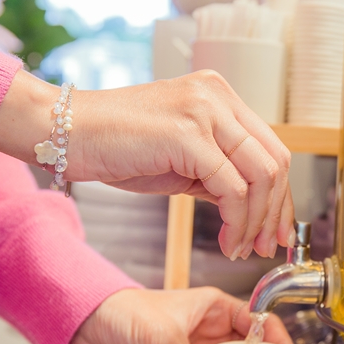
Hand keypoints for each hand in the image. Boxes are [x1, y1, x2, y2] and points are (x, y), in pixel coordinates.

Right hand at [0, 70, 294, 258]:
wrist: (62, 132)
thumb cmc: (113, 145)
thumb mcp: (179, 158)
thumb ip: (217, 171)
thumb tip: (250, 206)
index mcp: (218, 95)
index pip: (270, 146)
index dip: (280, 194)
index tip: (275, 229)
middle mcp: (217, 96)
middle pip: (275, 160)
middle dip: (276, 211)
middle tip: (266, 246)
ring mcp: (205, 111)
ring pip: (260, 175)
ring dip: (257, 222)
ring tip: (241, 248)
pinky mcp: (188, 135)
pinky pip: (232, 188)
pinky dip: (236, 222)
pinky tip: (226, 241)